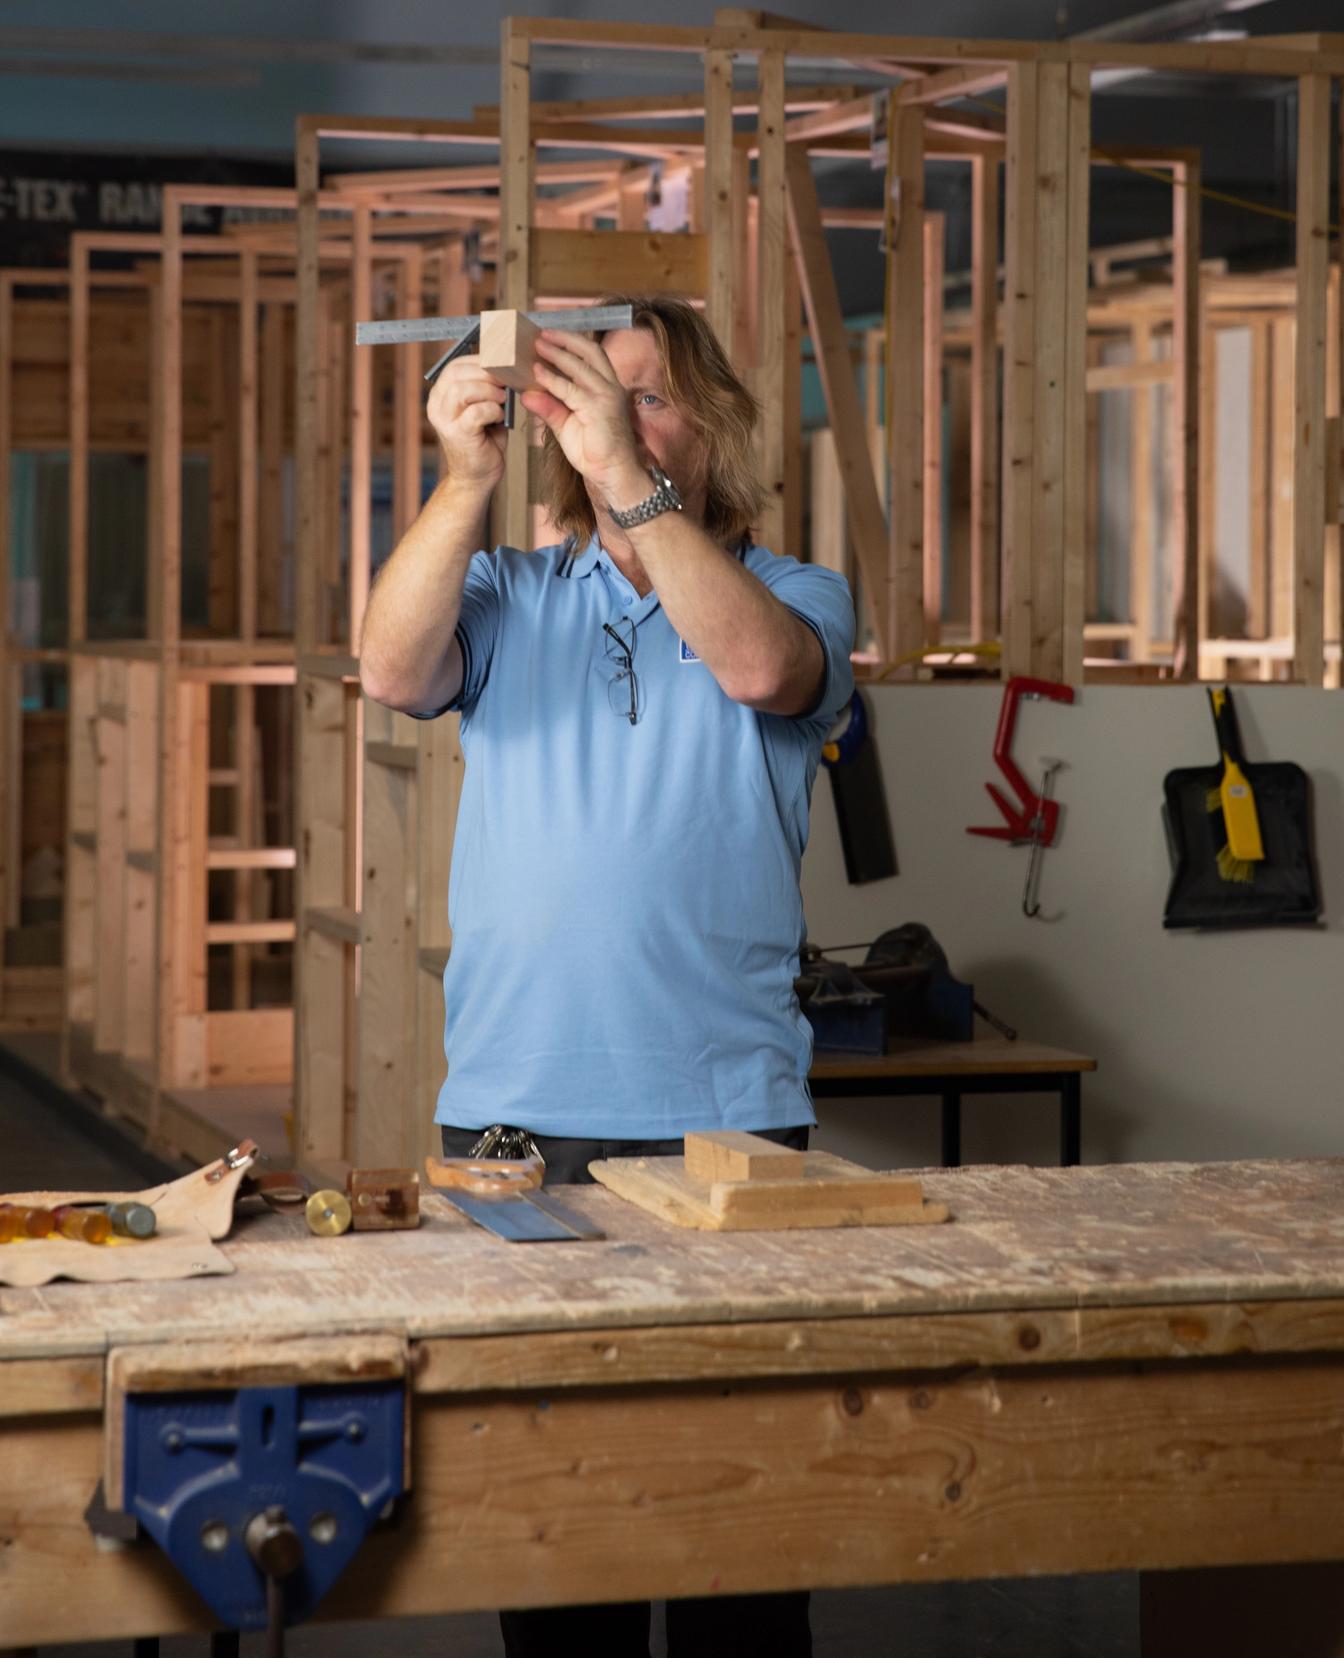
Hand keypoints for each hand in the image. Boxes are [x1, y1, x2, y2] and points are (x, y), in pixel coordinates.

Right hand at [426, 355, 507, 489]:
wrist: (476, 478)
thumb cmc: (483, 441)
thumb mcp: (483, 408)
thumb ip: (486, 388)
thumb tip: (505, 367)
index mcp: (440, 395)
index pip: (454, 366)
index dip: (479, 360)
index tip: (500, 365)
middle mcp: (436, 406)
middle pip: (457, 374)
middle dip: (486, 373)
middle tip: (505, 381)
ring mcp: (444, 420)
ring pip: (463, 390)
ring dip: (489, 391)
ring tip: (502, 400)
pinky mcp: (457, 434)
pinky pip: (476, 412)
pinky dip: (493, 410)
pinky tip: (500, 417)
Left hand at [520, 331, 644, 500]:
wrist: (615, 475)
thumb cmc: (595, 452)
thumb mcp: (566, 426)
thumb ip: (549, 408)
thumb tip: (526, 393)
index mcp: (606, 388)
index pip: (589, 357)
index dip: (569, 344)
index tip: (546, 338)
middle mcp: (610, 387)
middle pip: (590, 351)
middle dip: (565, 339)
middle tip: (540, 334)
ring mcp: (607, 397)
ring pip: (580, 365)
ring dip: (557, 352)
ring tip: (537, 345)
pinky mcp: (600, 409)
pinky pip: (571, 389)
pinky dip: (552, 379)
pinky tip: (537, 373)